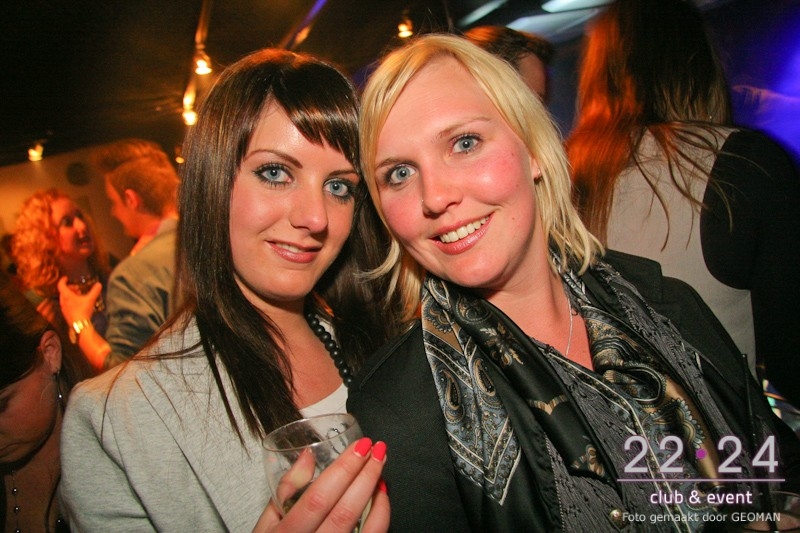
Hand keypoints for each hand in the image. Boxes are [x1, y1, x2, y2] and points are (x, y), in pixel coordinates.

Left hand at [57, 276, 101, 324]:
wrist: (79, 325)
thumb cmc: (83, 310)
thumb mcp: (91, 299)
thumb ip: (95, 291)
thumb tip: (99, 284)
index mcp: (66, 295)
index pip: (61, 285)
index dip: (63, 280)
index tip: (66, 278)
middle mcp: (63, 301)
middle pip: (63, 291)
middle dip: (70, 288)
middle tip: (77, 288)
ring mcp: (63, 308)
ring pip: (64, 298)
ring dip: (70, 295)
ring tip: (79, 296)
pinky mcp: (65, 313)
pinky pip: (66, 304)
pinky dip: (70, 301)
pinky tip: (78, 304)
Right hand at [252, 438, 389, 532]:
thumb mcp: (268, 522)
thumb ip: (286, 488)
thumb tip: (308, 455)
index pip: (318, 498)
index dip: (343, 470)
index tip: (360, 446)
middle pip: (345, 511)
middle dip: (366, 475)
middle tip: (377, 450)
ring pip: (366, 527)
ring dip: (376, 493)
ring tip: (380, 468)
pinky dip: (382, 515)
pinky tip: (382, 496)